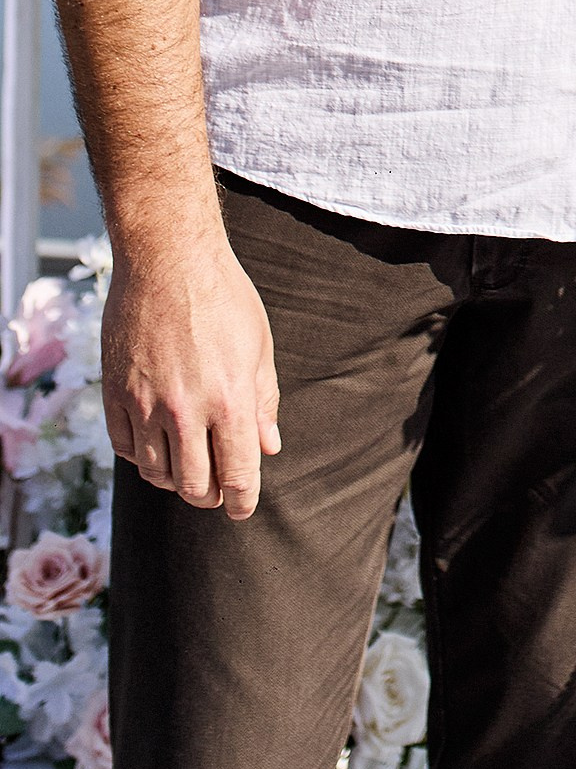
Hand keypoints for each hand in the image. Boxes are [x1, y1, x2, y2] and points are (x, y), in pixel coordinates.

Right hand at [102, 221, 281, 521]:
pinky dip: (142, 456)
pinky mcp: (115, 394)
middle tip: (216, 488)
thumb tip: (267, 449)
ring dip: (175, 479)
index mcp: (230, 400)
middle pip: (194, 486)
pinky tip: (156, 443)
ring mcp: (145, 404)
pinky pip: (126, 448)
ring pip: (156, 474)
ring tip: (187, 465)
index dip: (241, 502)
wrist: (168, 260)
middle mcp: (186, 410)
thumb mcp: (258, 346)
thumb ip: (263, 402)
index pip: (237, 476)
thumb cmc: (224, 297)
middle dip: (209, 495)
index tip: (241, 508)